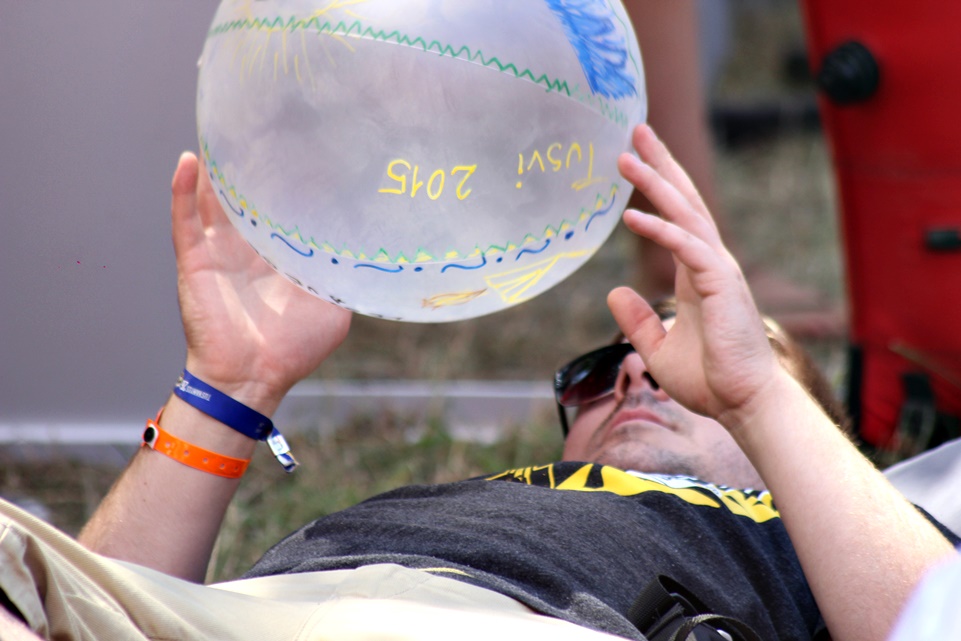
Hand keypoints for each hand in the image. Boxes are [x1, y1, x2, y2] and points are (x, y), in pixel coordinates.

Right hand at [171, 152, 350, 413]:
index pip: (286, 208)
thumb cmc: (294, 348)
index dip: (297, 182)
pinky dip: (184, 190)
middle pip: (249, 196)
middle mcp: (249, 247)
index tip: (316, 150)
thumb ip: (347, 278)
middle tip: (272, 125)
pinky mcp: (195, 260)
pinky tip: (192, 160)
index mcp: (280, 254)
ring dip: (219, 169)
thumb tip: (374, 256)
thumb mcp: (334, 309)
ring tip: (228, 130)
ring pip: (216, 200)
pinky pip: (185, 220)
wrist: (252, 377)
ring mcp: (220, 250)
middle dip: (258, 165)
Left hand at [608, 125, 781, 424]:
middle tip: (636, 130)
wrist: (743, 403)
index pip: (677, 216)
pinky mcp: (722, 284)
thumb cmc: (710, 378)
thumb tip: (613, 292)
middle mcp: (709, 262)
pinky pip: (687, 247)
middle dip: (661, 163)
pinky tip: (632, 214)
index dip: (658, 184)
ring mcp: (718, 270)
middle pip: (684, 201)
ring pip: (686, 214)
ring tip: (625, 158)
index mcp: (696, 273)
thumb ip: (638, 319)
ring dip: (656, 183)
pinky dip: (660, 229)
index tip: (635, 156)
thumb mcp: (658, 347)